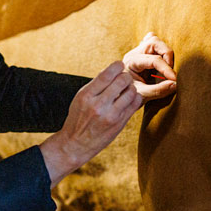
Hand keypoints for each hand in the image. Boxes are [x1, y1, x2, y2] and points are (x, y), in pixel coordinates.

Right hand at [40, 61, 142, 186]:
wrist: (76, 144)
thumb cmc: (78, 118)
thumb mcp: (81, 98)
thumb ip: (96, 85)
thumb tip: (114, 70)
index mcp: (86, 95)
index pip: (107, 74)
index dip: (117, 66)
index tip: (119, 65)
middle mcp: (98, 105)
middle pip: (122, 80)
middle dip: (126, 76)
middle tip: (124, 79)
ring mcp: (110, 115)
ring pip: (131, 91)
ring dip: (131, 87)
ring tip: (126, 89)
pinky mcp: (120, 123)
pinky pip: (135, 104)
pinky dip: (135, 97)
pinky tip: (129, 99)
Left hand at [122, 32, 176, 102]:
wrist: (120, 96)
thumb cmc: (129, 96)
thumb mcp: (142, 95)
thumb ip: (158, 90)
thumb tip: (175, 84)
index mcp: (131, 62)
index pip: (153, 60)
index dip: (167, 69)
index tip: (175, 79)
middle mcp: (134, 53)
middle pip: (154, 42)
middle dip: (167, 55)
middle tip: (171, 72)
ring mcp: (138, 50)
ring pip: (154, 40)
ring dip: (165, 52)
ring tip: (167, 67)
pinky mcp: (143, 52)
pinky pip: (151, 40)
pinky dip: (158, 47)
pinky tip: (162, 58)